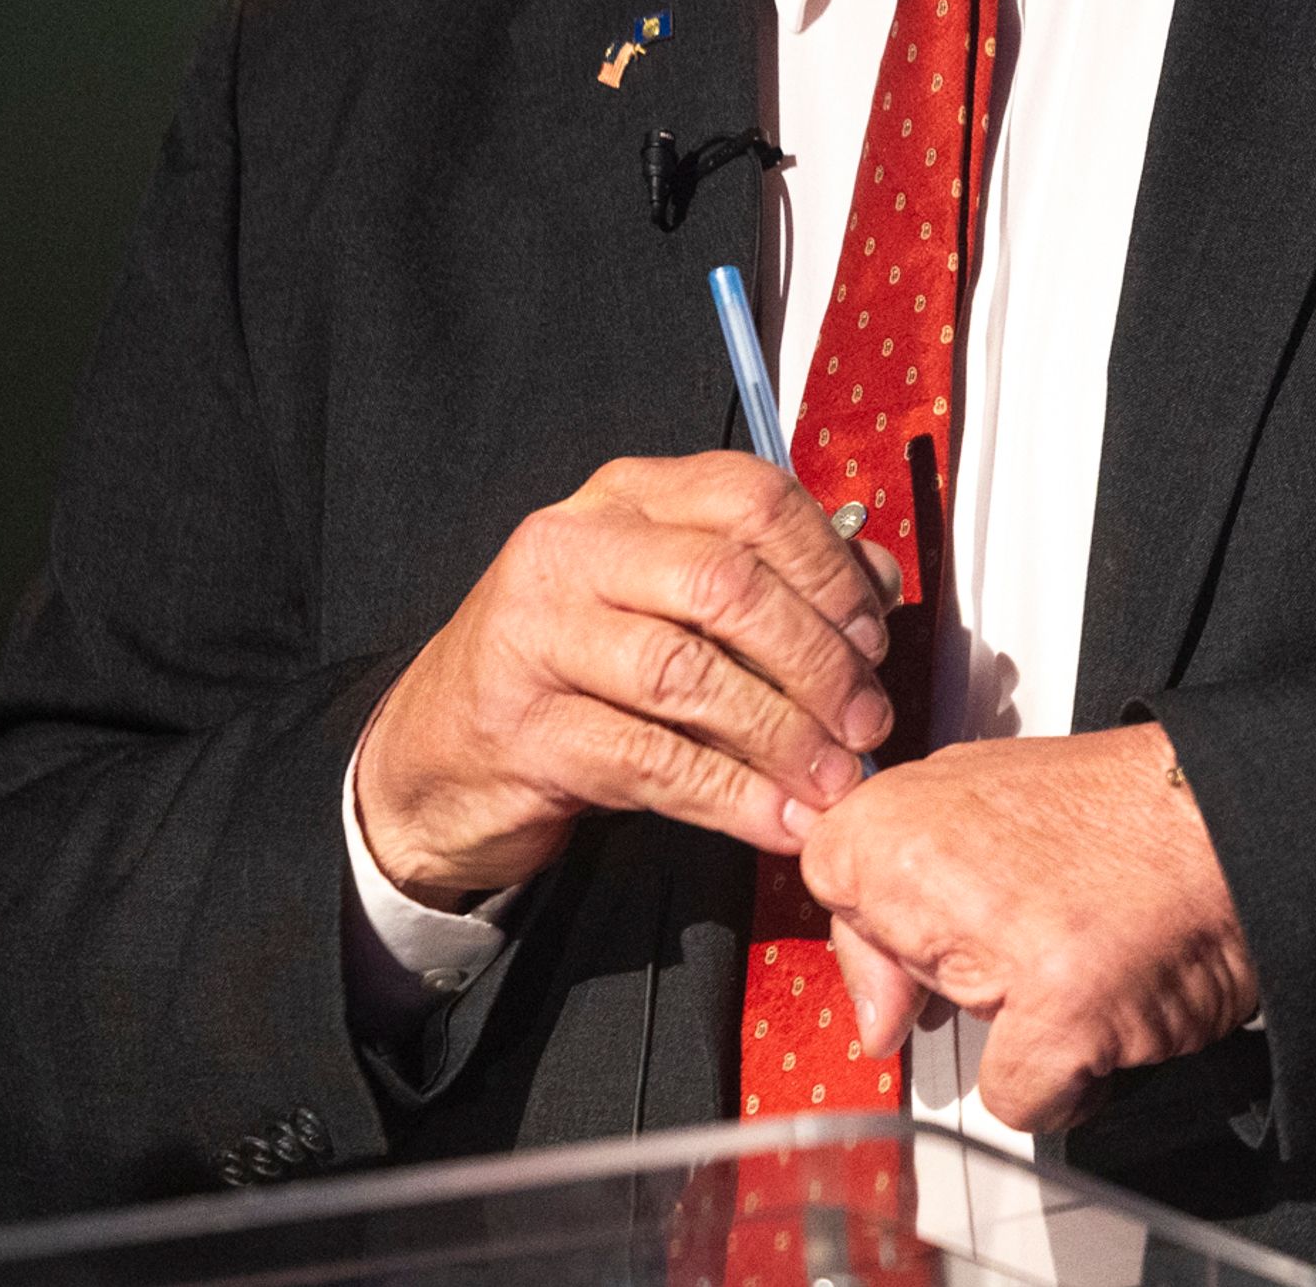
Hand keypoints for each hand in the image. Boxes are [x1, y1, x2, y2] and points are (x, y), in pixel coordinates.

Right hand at [358, 454, 899, 903]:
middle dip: (817, 659)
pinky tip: (777, 819)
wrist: (438, 752)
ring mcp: (538, 634)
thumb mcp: (668, 601)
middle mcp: (575, 546)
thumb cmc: (575, 666)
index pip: (750, 495)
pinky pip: (651, 760)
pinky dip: (731, 795)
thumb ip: (771, 578)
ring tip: (834, 779)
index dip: (828, 567)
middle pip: (727, 583)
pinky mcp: (524, 728)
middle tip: (866, 719)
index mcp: (627, 498)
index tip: (872, 634)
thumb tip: (876, 581)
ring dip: (783, 735)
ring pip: (690, 672)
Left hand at [795, 724, 1259, 1131]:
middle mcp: (935, 870)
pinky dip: (1067, 1079)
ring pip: (961, 1037)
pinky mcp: (1059, 1015)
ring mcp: (997, 951)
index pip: (829, 882)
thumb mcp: (993, 800)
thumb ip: (911, 877)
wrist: (1244, 821)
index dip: (881, 923)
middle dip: (959, 972)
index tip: (927, 927)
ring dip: (1016, 1020)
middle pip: (894, 975)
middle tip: (1034, 923)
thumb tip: (875, 1012)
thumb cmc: (1133, 814)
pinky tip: (1108, 1011)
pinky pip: (1019, 1097)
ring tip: (1083, 950)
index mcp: (906, 808)